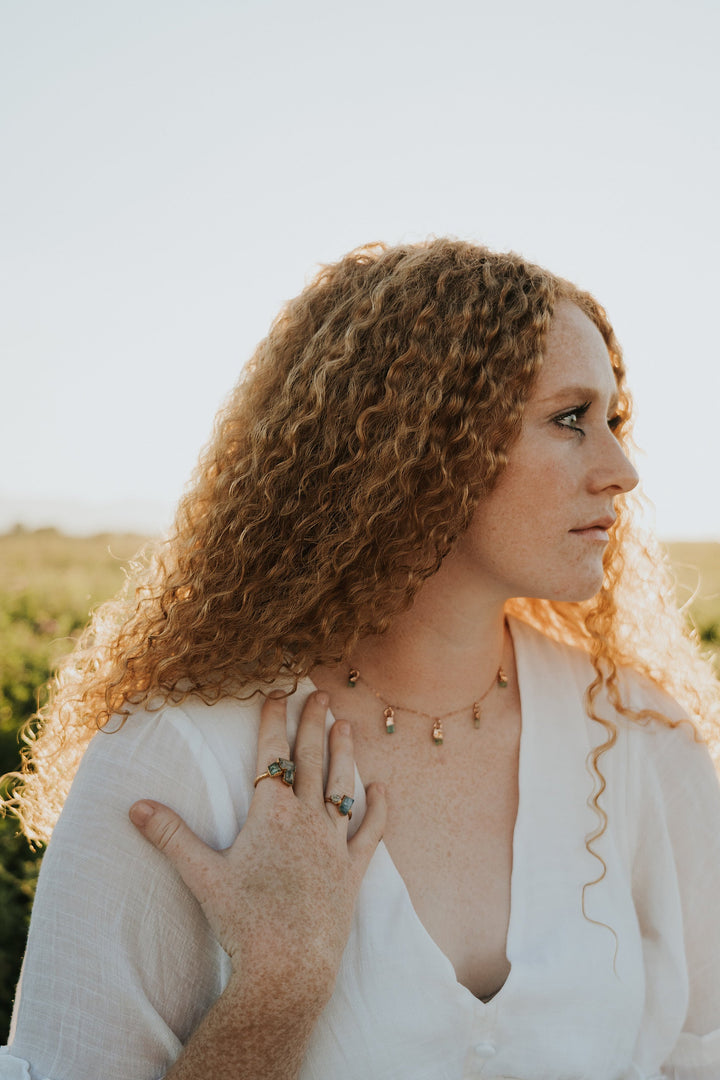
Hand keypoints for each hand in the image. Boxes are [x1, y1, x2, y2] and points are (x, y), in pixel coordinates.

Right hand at [129, 691, 385, 1006]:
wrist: (289, 969)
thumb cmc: (243, 922)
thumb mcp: (201, 875)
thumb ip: (170, 836)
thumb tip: (136, 807)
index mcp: (270, 814)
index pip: (270, 755)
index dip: (273, 720)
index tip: (278, 692)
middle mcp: (306, 820)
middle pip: (310, 761)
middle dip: (313, 724)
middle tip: (320, 694)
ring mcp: (333, 844)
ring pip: (341, 786)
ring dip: (344, 753)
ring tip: (346, 725)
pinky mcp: (352, 872)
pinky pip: (369, 833)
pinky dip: (377, 810)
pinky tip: (381, 789)